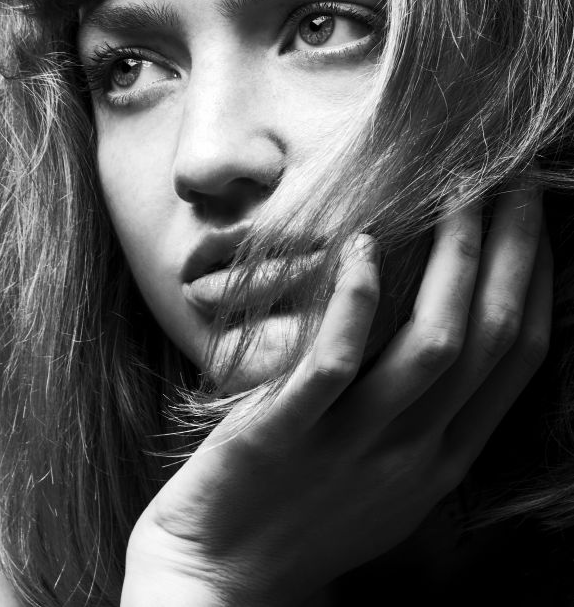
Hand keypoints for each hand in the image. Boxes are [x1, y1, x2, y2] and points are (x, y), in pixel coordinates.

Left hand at [121, 185, 551, 606]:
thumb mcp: (384, 474)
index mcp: (444, 458)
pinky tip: (361, 245)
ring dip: (451, 262)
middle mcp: (416, 453)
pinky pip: (337, 362)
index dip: (532, 280)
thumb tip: (436, 329)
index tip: (531, 221)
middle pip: (489, 340)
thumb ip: (419, 414)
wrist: (218, 581)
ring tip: (455, 195)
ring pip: (432, 347)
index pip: (516, 359)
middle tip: (512, 182)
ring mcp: (355, 446)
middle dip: (510, 253)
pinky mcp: (287, 435)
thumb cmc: (299, 513)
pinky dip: (357, 299)